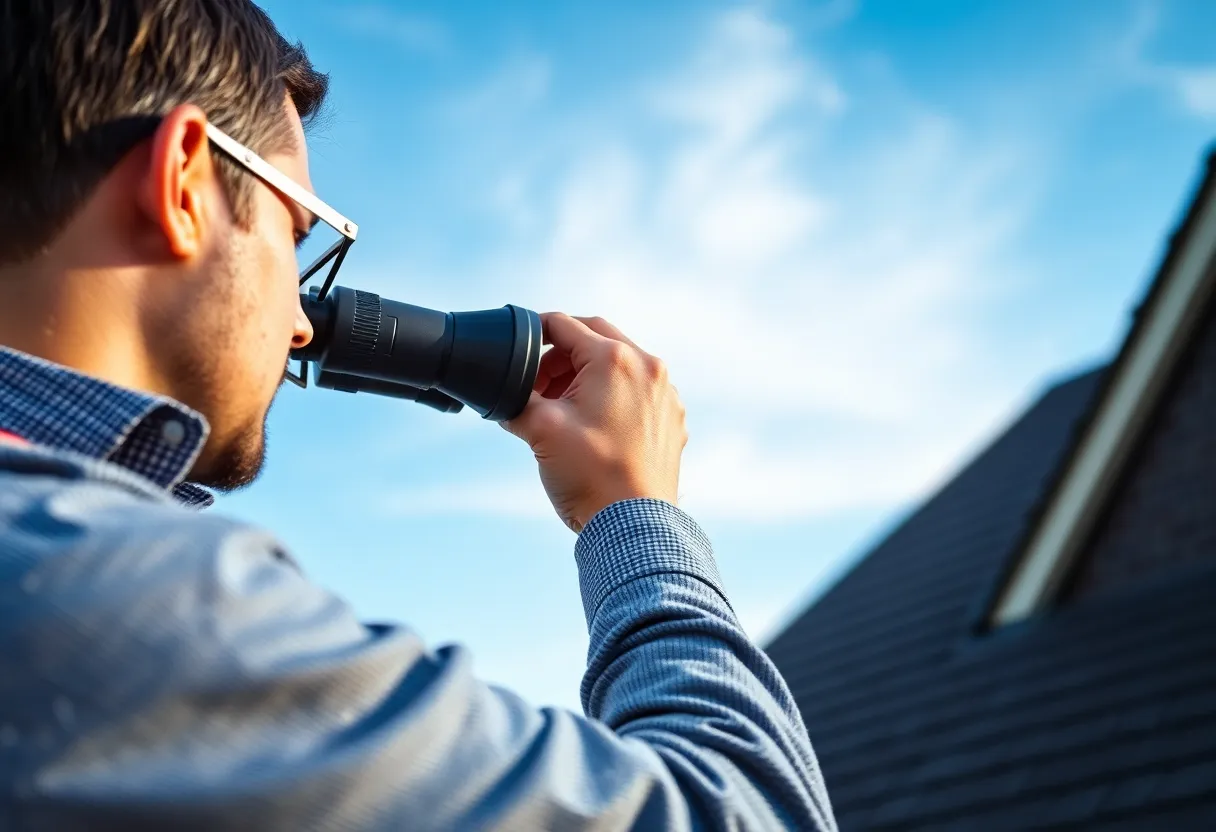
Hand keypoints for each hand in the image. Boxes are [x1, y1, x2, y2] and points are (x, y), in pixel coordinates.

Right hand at [502, 313, 687, 532]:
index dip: (533, 334)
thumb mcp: (538, 429)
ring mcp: (666, 394)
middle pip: (595, 338)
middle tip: (539, 383)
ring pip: (619, 364)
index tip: (517, 351)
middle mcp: (648, 367)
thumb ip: (515, 399)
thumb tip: (505, 394)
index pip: (564, 326)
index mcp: (615, 360)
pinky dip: (613, 395)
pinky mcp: (672, 419)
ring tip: (563, 406)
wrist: (633, 524)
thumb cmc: (590, 476)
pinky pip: (639, 391)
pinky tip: (594, 424)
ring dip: (587, 374)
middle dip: (560, 355)